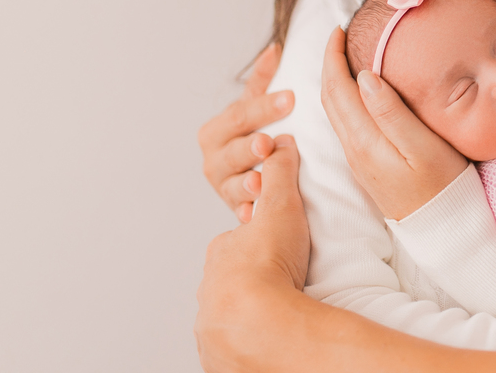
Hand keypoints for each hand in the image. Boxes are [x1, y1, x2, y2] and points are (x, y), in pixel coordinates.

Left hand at [195, 135, 309, 370]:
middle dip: (254, 278)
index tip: (281, 248)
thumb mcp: (280, 207)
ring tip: (283, 311)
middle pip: (234, 279)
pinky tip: (271, 337)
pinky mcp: (223, 355)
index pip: (240, 244)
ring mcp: (214, 325)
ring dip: (253, 311)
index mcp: (222, 255)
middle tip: (285, 280)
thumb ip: (280, 174)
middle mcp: (211, 290)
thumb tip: (280, 143)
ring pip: (232, 313)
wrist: (259, 323)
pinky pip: (236, 345)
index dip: (261, 242)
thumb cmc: (269, 265)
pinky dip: (250, 340)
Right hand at [198, 44, 294, 221]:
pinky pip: (238, 213)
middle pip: (232, 151)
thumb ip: (263, 80)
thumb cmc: (256, 132)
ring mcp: (223, 186)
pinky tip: (253, 213)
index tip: (291, 98)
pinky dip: (246, 213)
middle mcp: (214, 159)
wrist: (249, 171)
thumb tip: (276, 48)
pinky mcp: (235, 209)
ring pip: (231, 184)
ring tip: (259, 182)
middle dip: (250, 147)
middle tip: (268, 144)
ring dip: (245, 184)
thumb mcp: (256, 106)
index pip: (240, 114)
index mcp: (218, 129)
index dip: (265, 107)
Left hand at [321, 27, 467, 219]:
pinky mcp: (367, 166)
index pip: (337, 89)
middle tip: (339, 35)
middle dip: (328, 63)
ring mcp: (359, 160)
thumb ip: (392, 112)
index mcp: (365, 140)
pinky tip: (357, 92)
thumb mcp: (423, 146)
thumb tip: (364, 76)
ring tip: (345, 56)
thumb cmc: (443, 185)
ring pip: (334, 112)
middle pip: (329, 98)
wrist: (443, 228)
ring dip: (334, 81)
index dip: (332, 56)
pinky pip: (344, 124)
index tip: (338, 29)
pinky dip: (343, 100)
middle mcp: (354, 149)